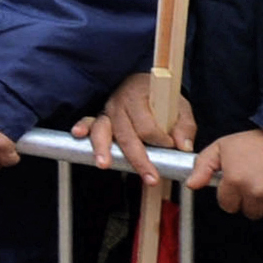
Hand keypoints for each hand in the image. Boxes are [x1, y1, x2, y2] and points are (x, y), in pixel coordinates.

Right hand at [76, 65, 191, 171]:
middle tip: (150, 178)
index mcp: (141, 98)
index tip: (171, 146)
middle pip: (126, 134)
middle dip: (138, 158)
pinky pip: (88, 122)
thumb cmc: (161, 96)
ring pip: (103, 130)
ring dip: (103, 147)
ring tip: (104, 164)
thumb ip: (184, 126)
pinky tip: (79, 135)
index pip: (147, 125)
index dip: (160, 140)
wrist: (144, 84)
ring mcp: (107, 111)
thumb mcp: (180, 106)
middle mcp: (120, 103)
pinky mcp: (100, 118)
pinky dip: (82, 128)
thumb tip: (183, 146)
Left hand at [198, 127, 262, 225]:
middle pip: (251, 212)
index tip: (244, 184)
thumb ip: (203, 165)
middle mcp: (256, 191)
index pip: (228, 205)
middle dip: (255, 200)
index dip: (235, 195)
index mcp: (235, 179)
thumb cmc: (261, 142)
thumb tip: (192, 184)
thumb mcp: (224, 146)